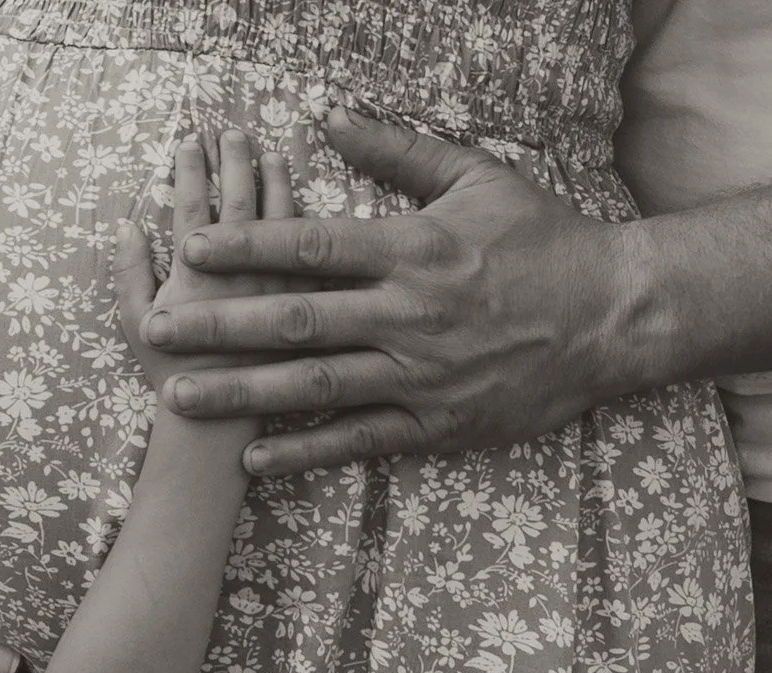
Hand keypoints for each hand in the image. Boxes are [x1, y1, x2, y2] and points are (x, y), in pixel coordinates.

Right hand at [112, 129, 298, 393]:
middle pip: (239, 202)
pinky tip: (305, 202)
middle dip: (234, 162)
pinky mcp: (305, 303)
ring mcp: (275, 285)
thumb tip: (125, 224)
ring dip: (275, 181)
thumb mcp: (135, 322)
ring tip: (272, 153)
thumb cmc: (172, 375)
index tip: (189, 140)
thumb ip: (129, 271)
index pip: (191, 206)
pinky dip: (307, 220)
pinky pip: (313, 252)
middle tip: (232, 132)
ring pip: (282, 219)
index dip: (190, 169)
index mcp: (195, 273)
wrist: (219, 425)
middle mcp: (239, 273)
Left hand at [138, 109, 650, 473]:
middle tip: (156, 331)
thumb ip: (398, 151)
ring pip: (316, 385)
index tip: (191, 249)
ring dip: (241, 393)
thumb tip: (329, 115)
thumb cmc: (544, 241)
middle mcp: (410, 313)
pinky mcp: (439, 423)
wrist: (616, 315)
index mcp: (412, 249)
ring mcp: (422, 373)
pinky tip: (255, 458)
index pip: (311, 245)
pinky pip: (360, 441)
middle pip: (296, 320)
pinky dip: (305, 452)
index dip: (246, 247)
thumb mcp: (476, 178)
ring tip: (179, 398)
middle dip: (218, 326)